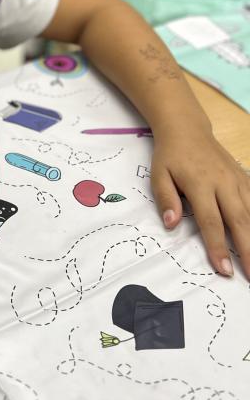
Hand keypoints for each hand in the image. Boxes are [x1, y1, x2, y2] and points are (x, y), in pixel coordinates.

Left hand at [150, 123, 249, 278]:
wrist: (187, 129)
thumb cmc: (170, 156)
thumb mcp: (158, 175)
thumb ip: (166, 199)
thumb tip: (171, 224)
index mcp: (200, 184)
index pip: (211, 221)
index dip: (218, 247)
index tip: (225, 270)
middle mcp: (224, 183)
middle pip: (240, 221)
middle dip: (248, 251)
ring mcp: (238, 180)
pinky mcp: (245, 178)